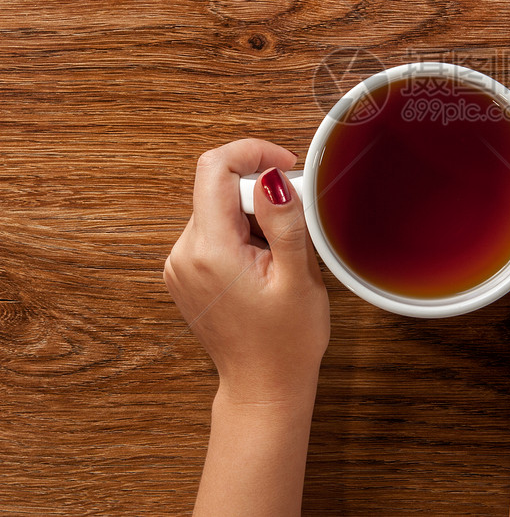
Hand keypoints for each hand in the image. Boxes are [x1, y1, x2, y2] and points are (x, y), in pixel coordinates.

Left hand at [163, 138, 329, 403]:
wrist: (264, 387)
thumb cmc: (286, 341)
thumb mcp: (298, 277)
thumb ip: (284, 221)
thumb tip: (270, 176)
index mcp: (209, 250)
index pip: (214, 168)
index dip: (252, 153)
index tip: (284, 165)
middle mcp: (184, 253)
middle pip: (216, 186)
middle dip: (259, 191)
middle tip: (291, 224)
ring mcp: (181, 263)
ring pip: (217, 206)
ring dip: (252, 214)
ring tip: (278, 254)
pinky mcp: (186, 271)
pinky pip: (213, 228)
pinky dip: (241, 231)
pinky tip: (262, 262)